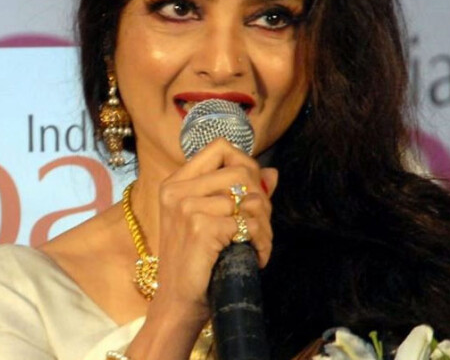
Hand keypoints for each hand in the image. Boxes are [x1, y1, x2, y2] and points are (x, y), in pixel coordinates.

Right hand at [149, 138, 276, 323]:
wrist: (178, 302)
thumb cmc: (197, 261)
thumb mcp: (213, 220)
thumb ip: (241, 193)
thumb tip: (272, 173)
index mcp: (177, 182)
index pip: (220, 147)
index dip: (245, 163)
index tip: (252, 190)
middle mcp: (177, 190)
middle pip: (241, 171)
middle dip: (262, 199)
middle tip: (261, 225)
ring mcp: (186, 207)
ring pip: (249, 200)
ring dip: (265, 227)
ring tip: (258, 245)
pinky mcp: (200, 227)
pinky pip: (248, 225)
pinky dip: (261, 243)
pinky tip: (255, 256)